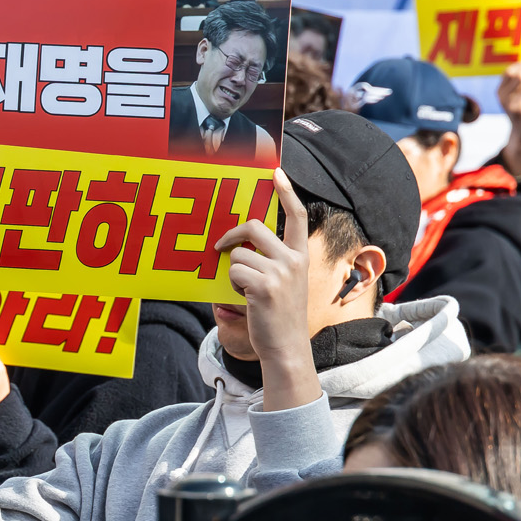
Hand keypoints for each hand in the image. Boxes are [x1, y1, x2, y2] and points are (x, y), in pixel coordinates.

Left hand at [213, 171, 320, 411]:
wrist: (286, 347)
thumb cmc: (279, 316)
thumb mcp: (284, 283)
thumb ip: (272, 260)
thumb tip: (243, 242)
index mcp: (300, 256)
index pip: (296, 215)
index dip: (286, 191)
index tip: (276, 173)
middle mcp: (294, 260)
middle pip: (253, 226)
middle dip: (231, 235)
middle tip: (220, 246)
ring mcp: (281, 272)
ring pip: (238, 254)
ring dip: (233, 271)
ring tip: (246, 290)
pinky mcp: (264, 285)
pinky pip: (233, 271)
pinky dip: (232, 284)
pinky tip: (246, 298)